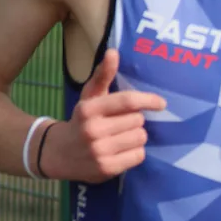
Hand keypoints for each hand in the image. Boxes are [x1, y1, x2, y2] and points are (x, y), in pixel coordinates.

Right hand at [40, 49, 165, 182]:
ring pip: (140, 138)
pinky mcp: (106, 169)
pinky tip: (121, 151)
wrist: (59, 153)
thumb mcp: (89, 97)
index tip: (161, 103)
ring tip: (122, 137)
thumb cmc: (82, 121)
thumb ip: (103, 75)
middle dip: (135, 121)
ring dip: (136, 137)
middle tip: (122, 124)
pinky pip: (138, 156)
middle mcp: (93, 130)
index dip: (148, 100)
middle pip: (138, 120)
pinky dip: (135, 153)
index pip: (127, 101)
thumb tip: (114, 52)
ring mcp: (99, 151)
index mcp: (89, 109)